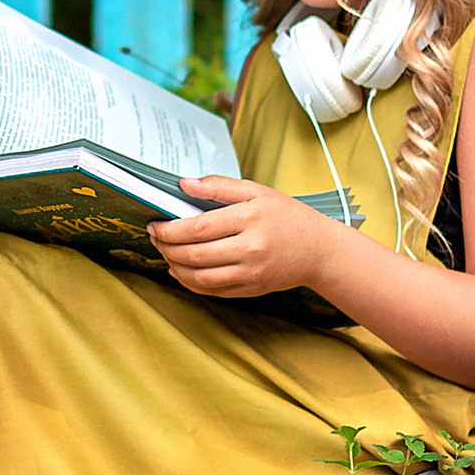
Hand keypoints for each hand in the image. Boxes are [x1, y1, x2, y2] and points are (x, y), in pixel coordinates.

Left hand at [148, 174, 327, 298]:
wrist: (319, 250)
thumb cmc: (288, 216)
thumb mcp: (258, 191)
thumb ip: (219, 186)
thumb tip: (184, 184)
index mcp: (250, 219)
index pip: (198, 228)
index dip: (169, 229)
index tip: (155, 223)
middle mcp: (250, 249)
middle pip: (194, 254)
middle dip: (166, 247)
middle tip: (154, 236)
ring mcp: (250, 274)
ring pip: (199, 277)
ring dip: (174, 266)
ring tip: (164, 252)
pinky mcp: (251, 290)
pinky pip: (212, 290)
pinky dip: (189, 282)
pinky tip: (180, 270)